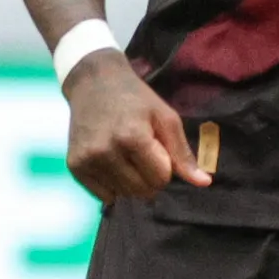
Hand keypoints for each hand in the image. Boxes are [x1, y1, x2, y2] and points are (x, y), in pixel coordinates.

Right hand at [62, 50, 208, 203]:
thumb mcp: (166, 119)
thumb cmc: (136, 99)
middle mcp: (105, 152)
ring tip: (126, 155)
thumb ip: (183, 154)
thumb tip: (205, 183)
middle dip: (150, 177)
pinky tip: (111, 162)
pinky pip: (102, 195)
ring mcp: (86, 160)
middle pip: (142, 191)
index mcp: (132, 137)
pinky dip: (112, 185)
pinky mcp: (74, 166)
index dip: (165, 167)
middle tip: (143, 153)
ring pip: (122, 195)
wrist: (93, 83)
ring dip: (131, 181)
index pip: (160, 178)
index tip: (158, 148)